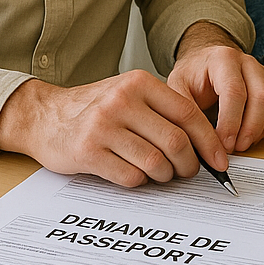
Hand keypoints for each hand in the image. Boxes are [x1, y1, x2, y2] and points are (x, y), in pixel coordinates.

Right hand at [0, 70, 230, 187]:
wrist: (44, 116)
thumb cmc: (96, 108)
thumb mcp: (130, 94)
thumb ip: (162, 111)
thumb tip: (204, 142)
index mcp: (140, 82)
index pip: (188, 113)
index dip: (209, 141)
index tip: (219, 160)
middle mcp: (123, 100)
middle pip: (175, 141)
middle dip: (190, 163)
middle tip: (190, 172)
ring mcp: (103, 126)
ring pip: (155, 161)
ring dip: (166, 176)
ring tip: (164, 175)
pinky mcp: (87, 151)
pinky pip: (129, 176)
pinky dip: (141, 182)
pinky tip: (137, 176)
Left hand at [169, 23, 263, 152]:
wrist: (205, 63)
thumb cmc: (193, 77)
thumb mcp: (177, 90)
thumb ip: (186, 115)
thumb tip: (201, 147)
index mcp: (223, 59)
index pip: (235, 91)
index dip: (231, 122)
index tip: (224, 146)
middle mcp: (249, 62)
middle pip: (263, 97)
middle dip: (251, 129)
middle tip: (235, 149)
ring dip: (262, 130)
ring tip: (242, 143)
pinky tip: (254, 134)